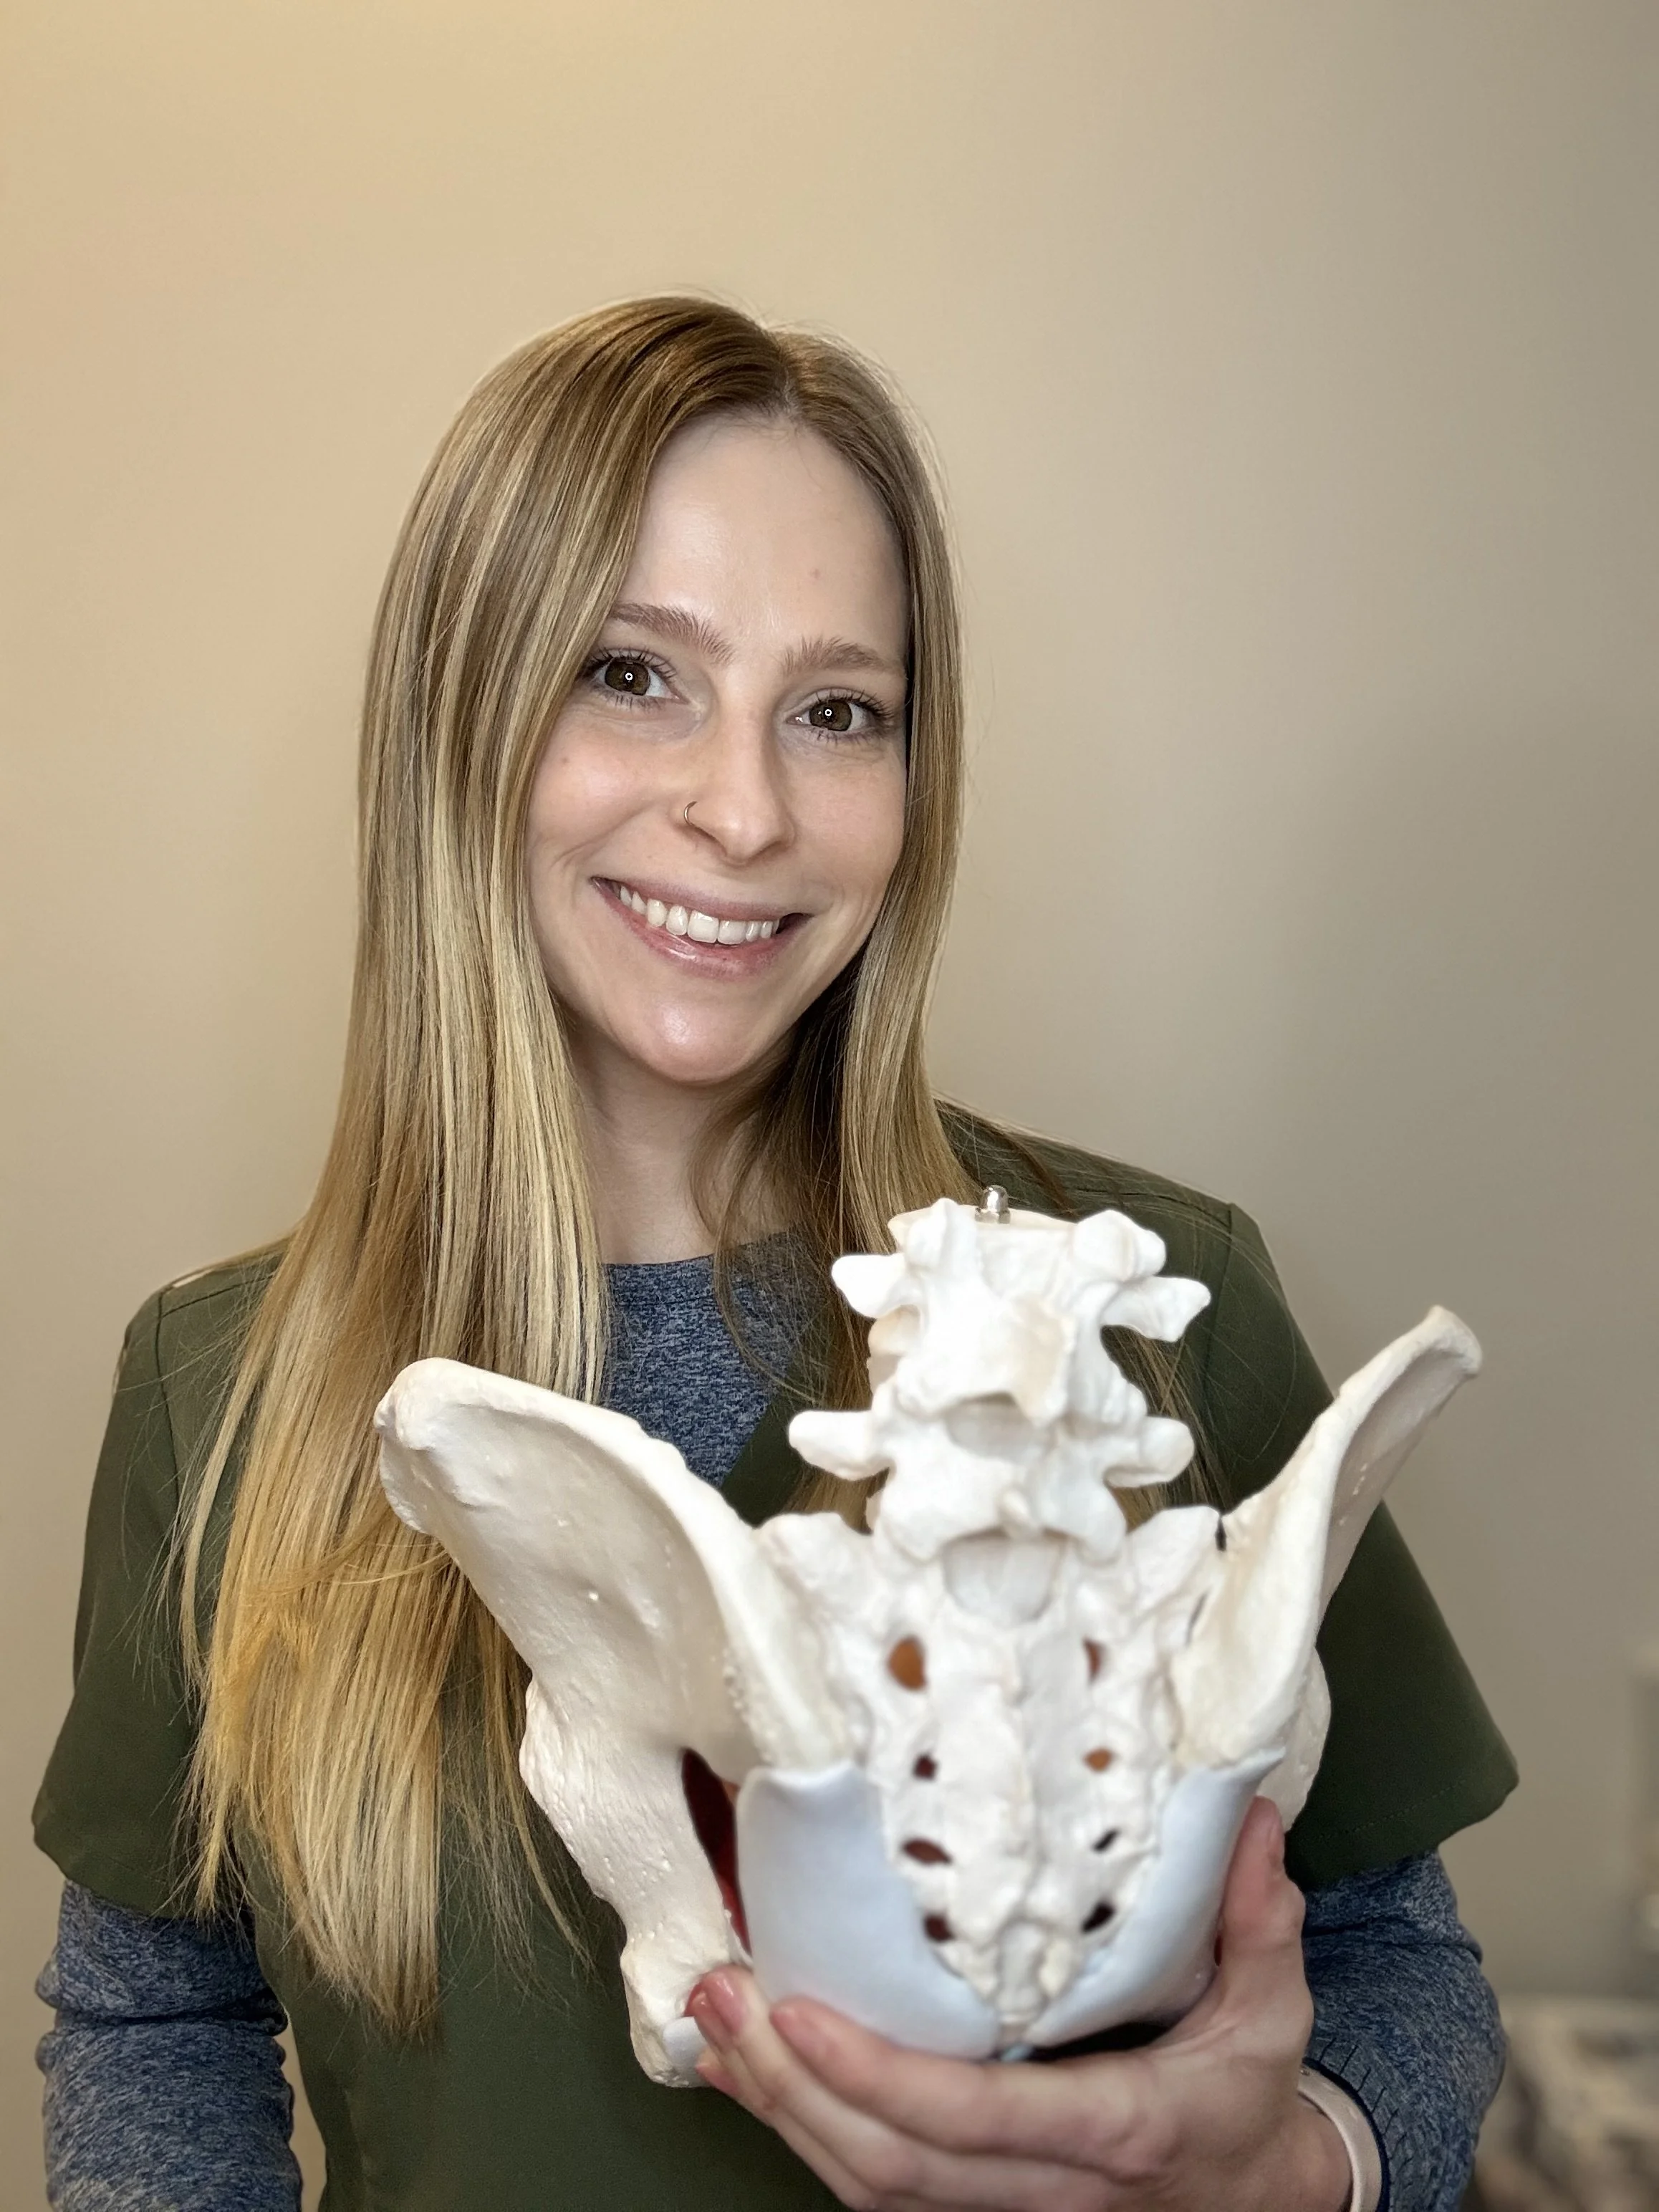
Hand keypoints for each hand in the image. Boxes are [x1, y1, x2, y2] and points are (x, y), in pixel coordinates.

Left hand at [687, 1797, 1351, 2210]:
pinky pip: (876, 2190)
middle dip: (793, 2087)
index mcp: (1116, 2130)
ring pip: (869, 2190)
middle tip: (721, 1995)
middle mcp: (1048, 2191)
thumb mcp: (1274, 2008)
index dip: (879, 2076)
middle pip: (893, 2168)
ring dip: (780, 2109)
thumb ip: (1261, 1918)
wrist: (1262, 2203)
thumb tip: (1255, 1816)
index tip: (802, 2008)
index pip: (976, 2119)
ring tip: (712, 2020)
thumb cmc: (1251, 2095)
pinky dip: (804, 2130)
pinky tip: (750, 2072)